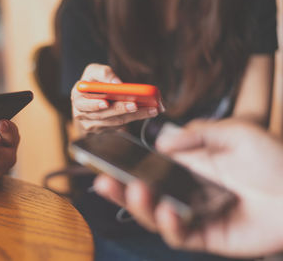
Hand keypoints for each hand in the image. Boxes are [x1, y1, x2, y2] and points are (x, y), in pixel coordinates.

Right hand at [71, 64, 160, 132]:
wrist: (90, 98)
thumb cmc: (92, 83)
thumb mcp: (93, 72)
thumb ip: (103, 73)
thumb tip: (118, 83)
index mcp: (77, 99)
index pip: (83, 104)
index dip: (94, 105)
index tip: (106, 103)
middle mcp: (83, 115)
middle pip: (104, 115)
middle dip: (121, 109)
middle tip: (136, 104)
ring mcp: (94, 125)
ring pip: (115, 122)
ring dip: (134, 116)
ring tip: (151, 108)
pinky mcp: (105, 130)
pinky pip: (121, 125)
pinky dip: (136, 118)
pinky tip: (149, 112)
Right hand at [95, 119, 282, 257]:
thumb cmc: (274, 159)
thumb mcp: (234, 133)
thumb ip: (198, 134)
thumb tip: (162, 142)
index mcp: (189, 166)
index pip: (151, 168)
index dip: (129, 166)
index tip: (108, 161)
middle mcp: (187, 191)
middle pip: (147, 194)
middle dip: (122, 190)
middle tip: (104, 181)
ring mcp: (196, 215)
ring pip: (157, 216)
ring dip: (141, 207)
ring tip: (135, 191)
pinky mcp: (207, 237)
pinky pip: (180, 235)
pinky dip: (170, 225)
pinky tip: (169, 211)